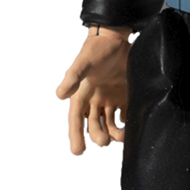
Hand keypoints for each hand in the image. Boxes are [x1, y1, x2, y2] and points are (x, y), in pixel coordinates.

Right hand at [56, 27, 130, 154]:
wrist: (117, 37)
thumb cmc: (96, 49)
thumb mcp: (83, 62)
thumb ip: (73, 77)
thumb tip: (60, 95)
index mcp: (81, 94)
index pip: (76, 119)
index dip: (75, 136)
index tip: (78, 151)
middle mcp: (95, 100)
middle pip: (93, 125)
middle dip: (98, 135)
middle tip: (104, 142)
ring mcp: (110, 99)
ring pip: (110, 123)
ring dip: (114, 133)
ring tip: (121, 137)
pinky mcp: (124, 96)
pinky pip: (125, 115)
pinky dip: (127, 123)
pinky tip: (130, 126)